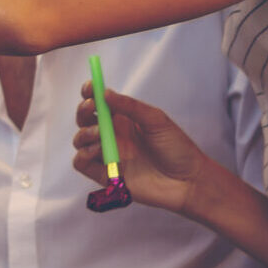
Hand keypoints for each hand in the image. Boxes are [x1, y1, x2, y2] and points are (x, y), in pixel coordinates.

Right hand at [72, 84, 231, 219]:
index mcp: (124, 119)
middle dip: (83, 110)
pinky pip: (81, 163)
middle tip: (92, 107)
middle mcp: (113, 135)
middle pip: (85, 119)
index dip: (91, 93)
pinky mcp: (105, 175)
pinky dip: (83, 154)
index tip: (90, 86)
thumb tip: (105, 93)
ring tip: (100, 133)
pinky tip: (98, 151)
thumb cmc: (177, 148)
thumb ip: (130, 106)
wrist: (187, 181)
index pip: (100, 102)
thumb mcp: (156, 120)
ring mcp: (108, 155)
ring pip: (80, 140)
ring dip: (84, 133)